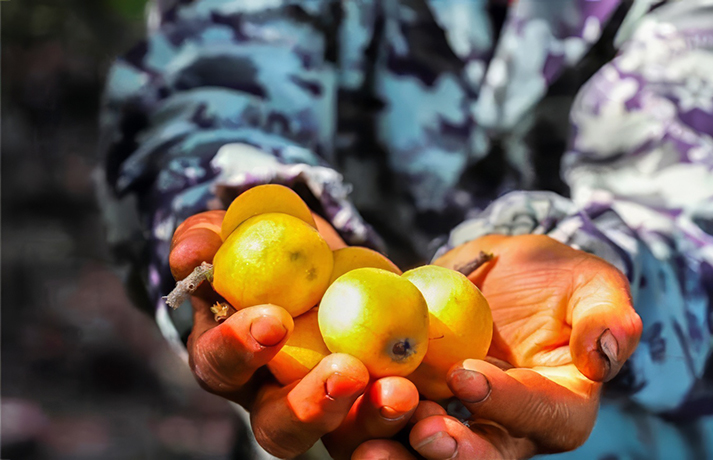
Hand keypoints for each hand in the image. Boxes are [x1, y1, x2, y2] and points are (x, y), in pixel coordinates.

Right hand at [169, 210, 418, 458]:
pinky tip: (435, 397)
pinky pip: (393, 426)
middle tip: (346, 373)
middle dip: (309, 406)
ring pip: (341, 438)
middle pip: (278, 427)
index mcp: (231, 358)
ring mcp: (329, 411)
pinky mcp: (376, 407)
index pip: (221, 365)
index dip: (239, 348)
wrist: (335, 261)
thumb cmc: (276, 244)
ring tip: (401, 393)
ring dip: (370, 419)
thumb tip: (189, 254)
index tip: (273, 320)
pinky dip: (412, 416)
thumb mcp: (243, 229)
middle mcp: (273, 397)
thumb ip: (210, 236)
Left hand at [355, 234, 642, 458]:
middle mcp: (506, 432)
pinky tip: (336, 409)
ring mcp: (456, 424)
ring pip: (427, 453)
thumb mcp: (591, 285)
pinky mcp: (412, 408)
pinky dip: (361, 423)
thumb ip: (607, 317)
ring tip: (366, 442)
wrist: (497, 274)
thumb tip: (605, 354)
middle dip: (450, 451)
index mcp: (557, 410)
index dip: (503, 402)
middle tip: (420, 431)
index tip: (468, 375)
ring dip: (397, 450)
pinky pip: (385, 425)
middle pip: (481, 457)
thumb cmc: (553, 279)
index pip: (536, 416)